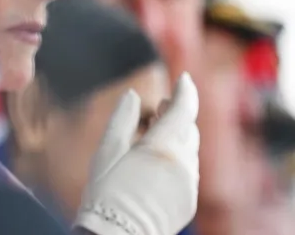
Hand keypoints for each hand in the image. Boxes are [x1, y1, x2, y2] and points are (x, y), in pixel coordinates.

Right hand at [75, 72, 199, 234]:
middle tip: (159, 108)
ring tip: (153, 136)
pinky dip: (177, 160)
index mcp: (163, 147)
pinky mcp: (188, 201)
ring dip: (176, 138)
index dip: (185, 90)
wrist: (117, 234)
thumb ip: (122, 118)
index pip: (184, 110)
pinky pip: (188, 172)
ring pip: (189, 150)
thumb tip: (132, 95)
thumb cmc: (106, 192)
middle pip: (189, 129)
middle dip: (177, 115)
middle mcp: (184, 165)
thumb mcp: (108, 149)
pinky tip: (155, 164)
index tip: (183, 77)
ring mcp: (189, 185)